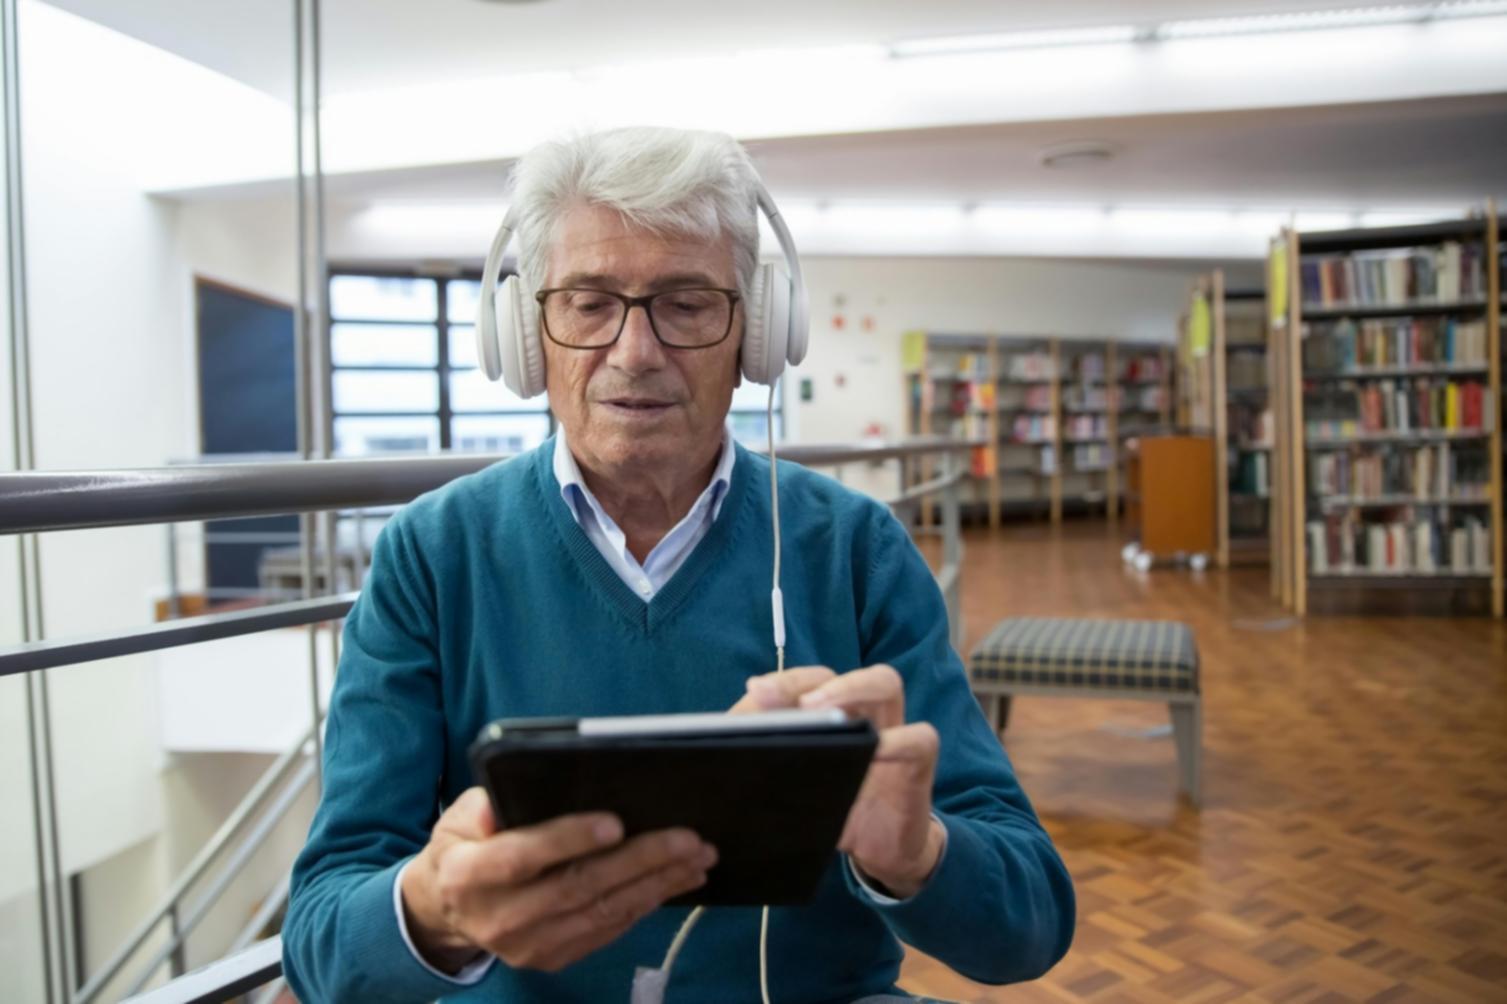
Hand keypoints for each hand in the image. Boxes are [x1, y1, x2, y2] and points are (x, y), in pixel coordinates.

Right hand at [400, 788, 716, 972]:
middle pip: (577, 887)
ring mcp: (527, 945)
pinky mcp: (552, 957)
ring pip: (602, 912)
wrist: (448, 909)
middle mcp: (499, 917)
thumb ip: (485, 805)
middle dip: (640, 860)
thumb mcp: (459, 816)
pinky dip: (645, 904)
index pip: (522, 857)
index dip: (569, 839)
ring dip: (657, 883)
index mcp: (469, 875)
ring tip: (698, 857)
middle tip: (688, 837)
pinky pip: (607, 930)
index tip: (616, 822)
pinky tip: (675, 881)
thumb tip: (514, 794)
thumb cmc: (465, 846)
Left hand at [737, 665, 943, 898]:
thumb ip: (767, 755)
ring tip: (821, 710)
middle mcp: (861, 710)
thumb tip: (724, 743)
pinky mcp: (917, 762)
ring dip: (851, 689)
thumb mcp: (794, 784)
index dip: (784, 682)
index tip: (756, 691)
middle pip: (834, 666)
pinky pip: (919, 738)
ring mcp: (893, 730)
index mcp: (830, 710)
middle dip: (814, 680)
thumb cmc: (830, 807)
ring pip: (885, 682)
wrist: (877, 851)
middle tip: (787, 700)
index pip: (809, 679)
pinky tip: (874, 752)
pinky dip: (898, 741)